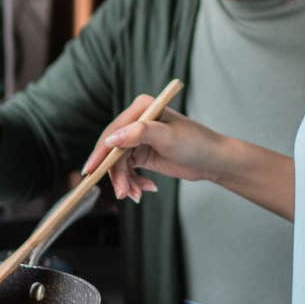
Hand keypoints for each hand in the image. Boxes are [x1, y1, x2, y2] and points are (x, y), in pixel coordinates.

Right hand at [81, 93, 232, 201]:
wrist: (213, 160)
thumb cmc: (196, 143)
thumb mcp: (168, 137)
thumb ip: (139, 134)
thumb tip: (111, 139)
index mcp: (141, 108)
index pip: (113, 131)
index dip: (100, 152)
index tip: (91, 171)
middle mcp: (137, 121)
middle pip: (113, 150)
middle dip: (117, 174)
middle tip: (123, 193)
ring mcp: (138, 138)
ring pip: (119, 164)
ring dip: (125, 181)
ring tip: (136, 195)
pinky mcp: (142, 154)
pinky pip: (128, 170)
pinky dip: (133, 182)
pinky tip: (145, 189)